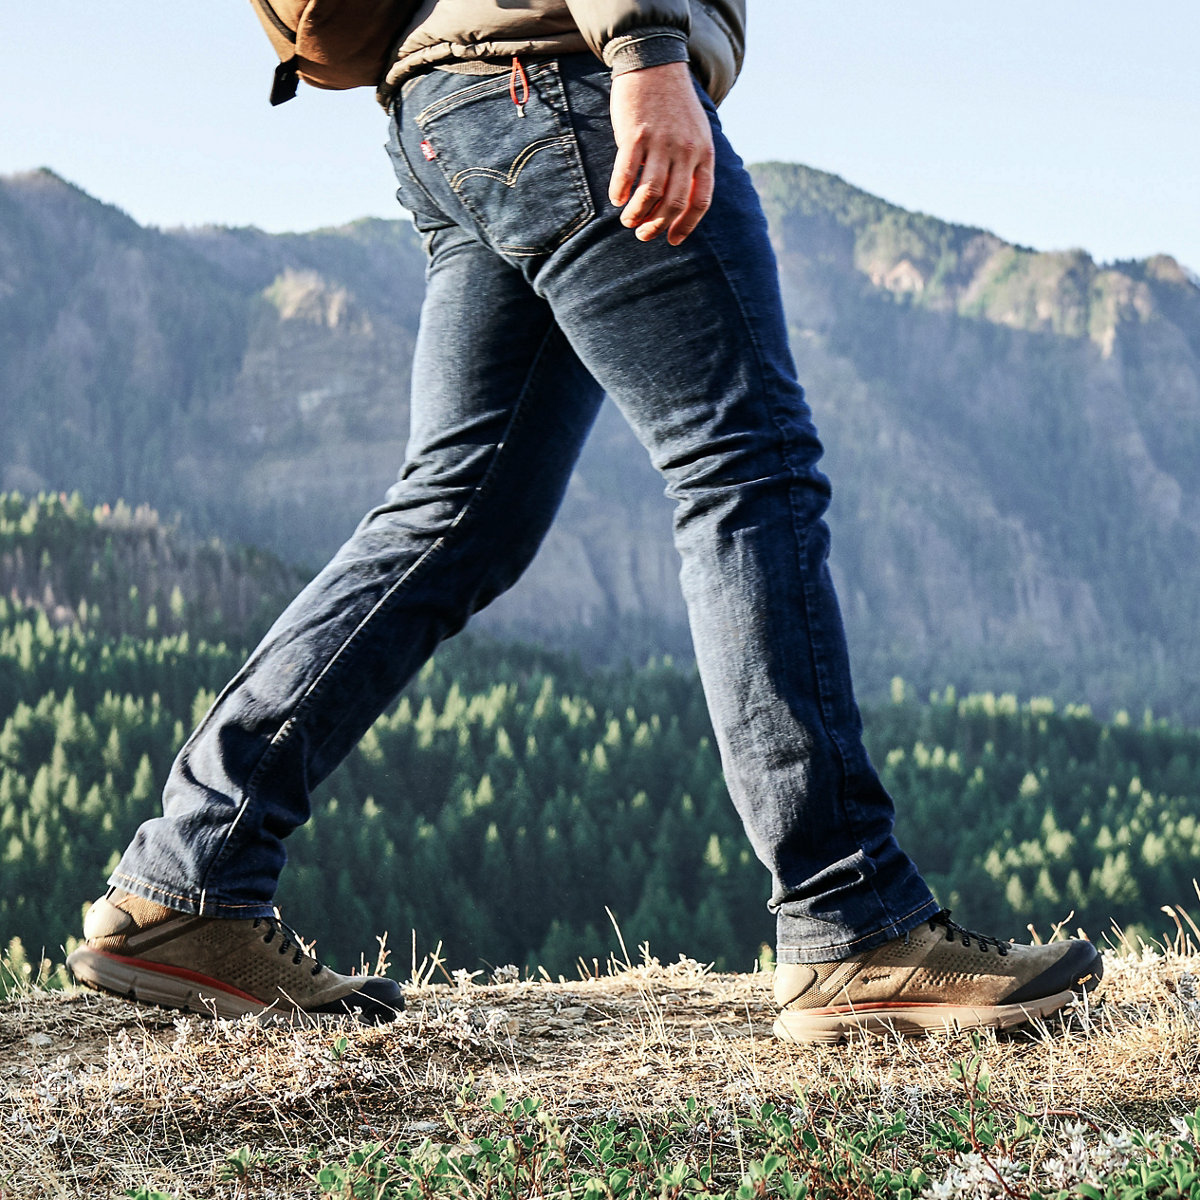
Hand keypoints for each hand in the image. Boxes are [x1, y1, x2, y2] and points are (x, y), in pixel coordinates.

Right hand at [608, 61, 714, 245]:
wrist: (655, 64)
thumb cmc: (673, 106)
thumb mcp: (696, 134)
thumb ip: (692, 165)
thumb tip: (679, 204)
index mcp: (704, 153)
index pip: (699, 200)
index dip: (686, 225)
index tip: (672, 239)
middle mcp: (685, 150)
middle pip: (674, 202)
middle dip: (657, 226)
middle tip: (643, 234)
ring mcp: (660, 142)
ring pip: (649, 193)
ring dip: (636, 214)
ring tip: (627, 220)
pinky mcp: (636, 134)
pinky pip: (627, 172)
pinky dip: (620, 191)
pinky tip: (616, 198)